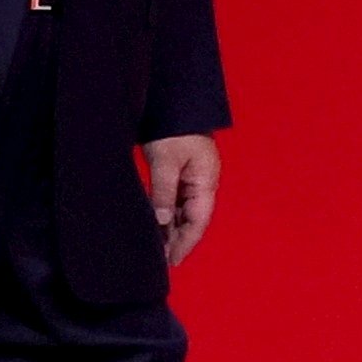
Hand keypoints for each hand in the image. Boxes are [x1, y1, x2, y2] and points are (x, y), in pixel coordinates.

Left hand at [142, 134, 220, 266]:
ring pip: (182, 212)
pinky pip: (175, 200)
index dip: (186, 242)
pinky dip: (166, 215)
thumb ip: (163, 192)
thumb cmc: (174, 127)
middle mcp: (203, 183)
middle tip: (160, 262)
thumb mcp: (166, 161)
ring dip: (170, 229)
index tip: (173, 261)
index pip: (198, 220)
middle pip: (192, 219)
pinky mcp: (182, 173)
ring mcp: (193, 178)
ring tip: (156, 249)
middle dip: (177, 240)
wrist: (175, 99)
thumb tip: (160, 221)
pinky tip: (155, 226)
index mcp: (206, 181)